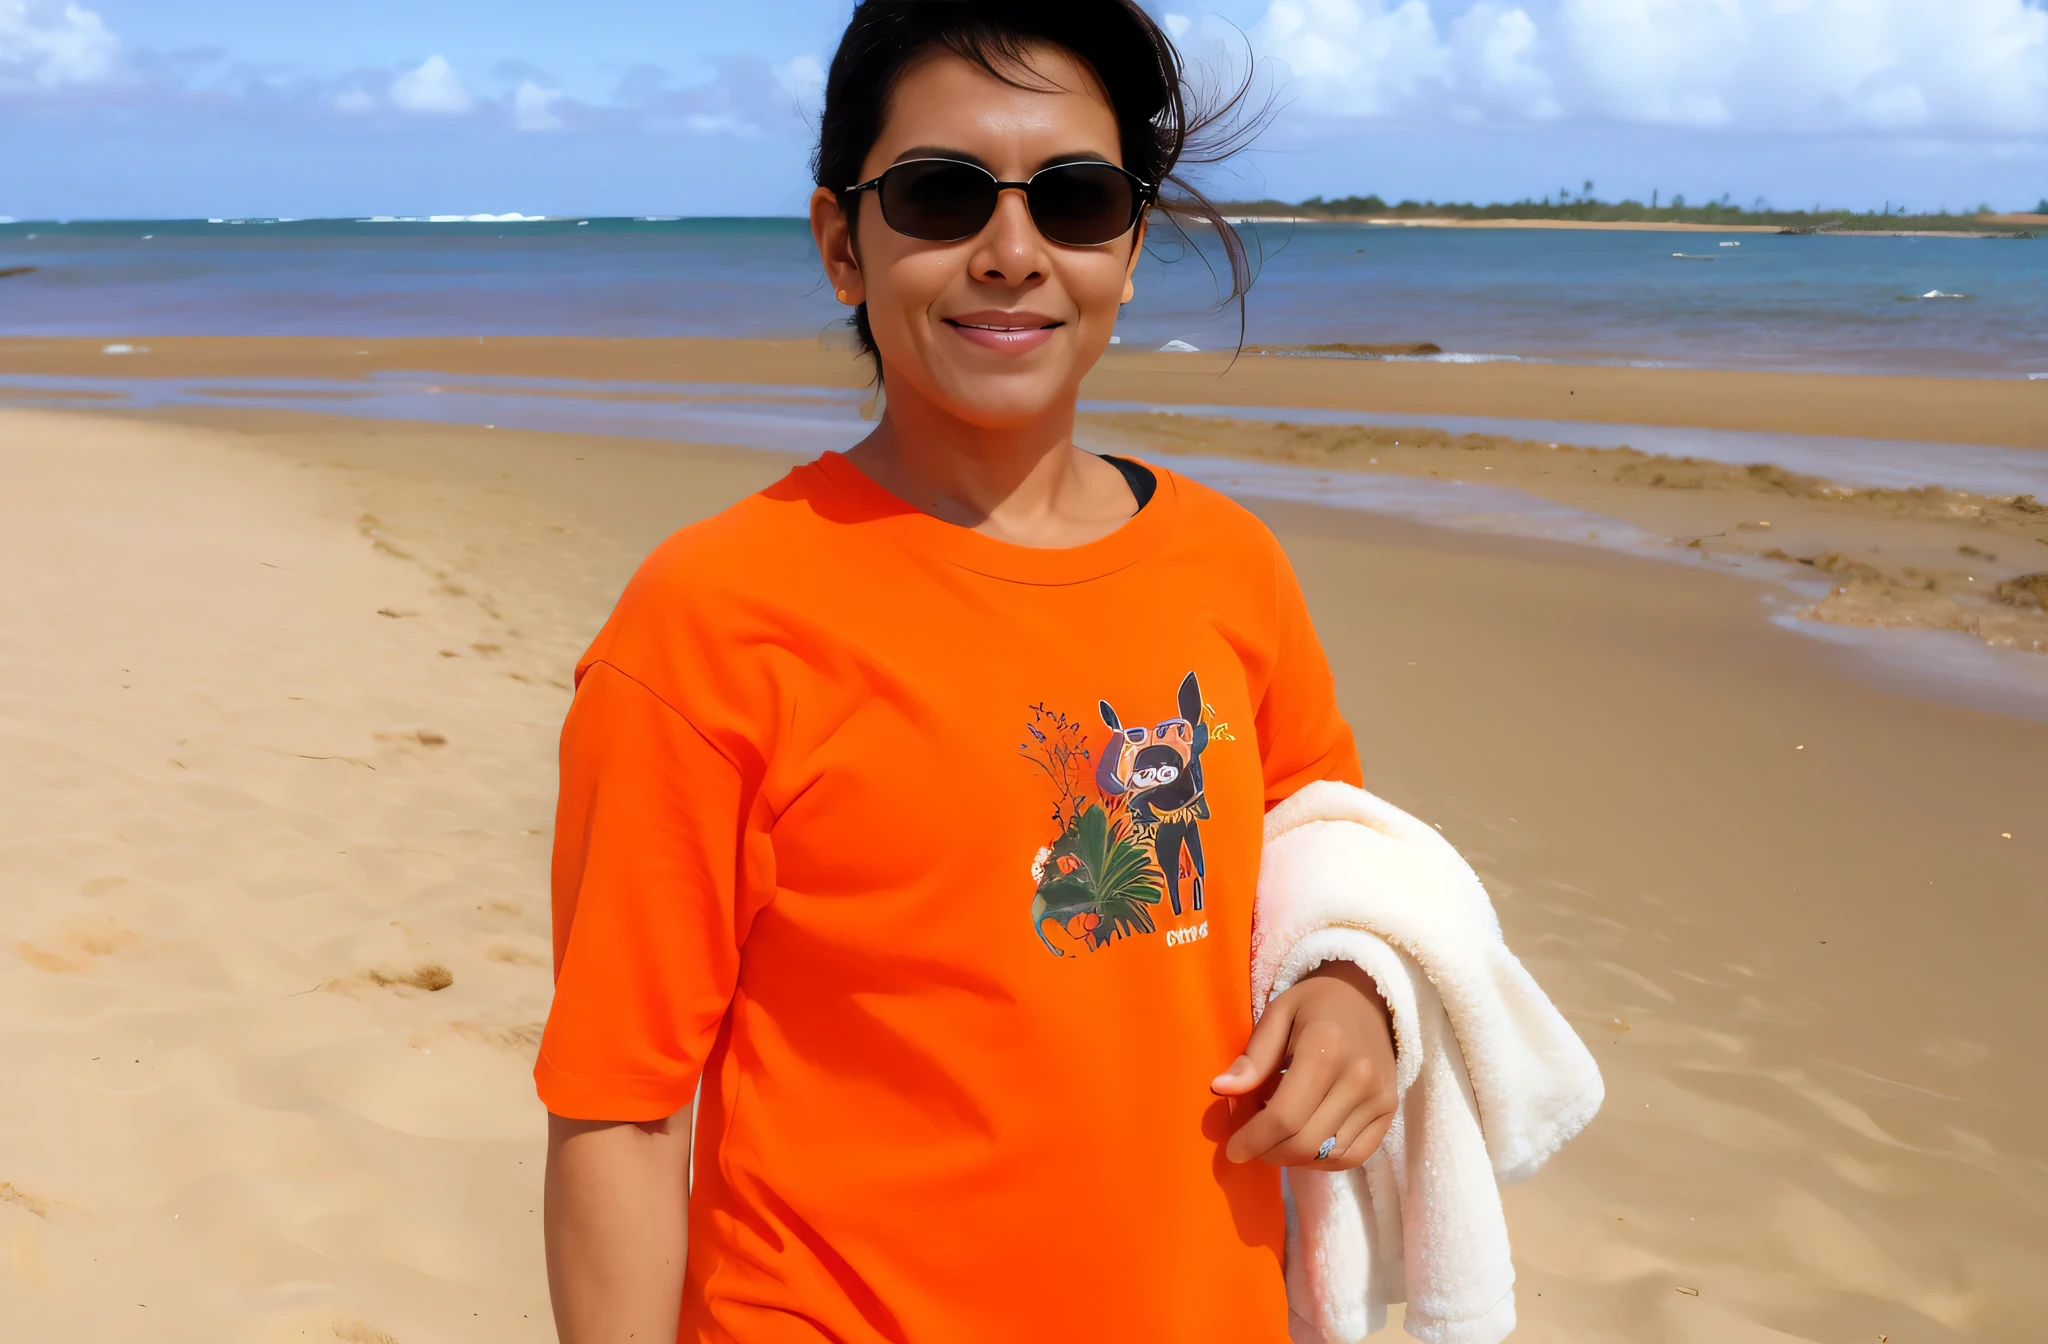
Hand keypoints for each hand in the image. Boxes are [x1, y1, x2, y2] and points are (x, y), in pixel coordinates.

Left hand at [1212, 960, 1396, 1169]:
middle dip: (1271, 1152)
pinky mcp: (1391, 1110)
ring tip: (1278, 1140)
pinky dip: (1325, 1161)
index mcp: (1324, 1049)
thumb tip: (1220, 1089)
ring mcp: (1379, 1097)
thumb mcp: (1277, 1015)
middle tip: (1253, 1145)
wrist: (1369, 996)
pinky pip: (1355, 1155)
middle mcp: (1358, 1078)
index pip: (1284, 1116)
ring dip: (1295, 1158)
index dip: (1254, 1140)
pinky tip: (1307, 1146)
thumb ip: (1253, 1057)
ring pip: (1329, 1155)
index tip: (1234, 1149)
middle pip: (1306, 1143)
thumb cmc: (1315, 1004)